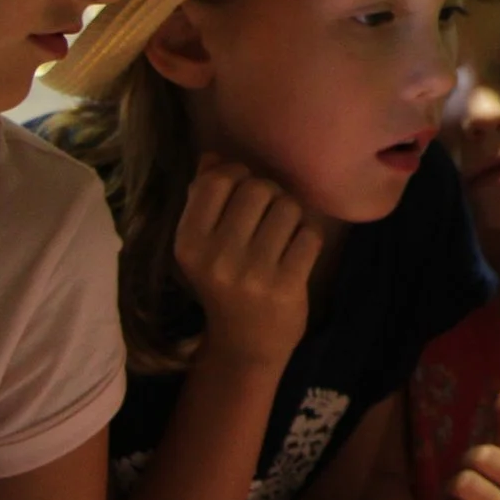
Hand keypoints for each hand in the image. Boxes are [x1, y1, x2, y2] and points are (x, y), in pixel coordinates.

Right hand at [175, 157, 321, 367]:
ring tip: (282, 237)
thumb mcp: (202, 245)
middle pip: (259, 188)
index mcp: (189, 242)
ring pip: (289, 207)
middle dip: (271, 196)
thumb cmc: (224, 283)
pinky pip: (310, 235)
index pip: (219, 180)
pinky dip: (308, 239)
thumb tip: (212, 156)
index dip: (239, 175)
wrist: (245, 344)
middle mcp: (216, 257)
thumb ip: (204, 198)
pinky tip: (296, 255)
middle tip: (268, 218)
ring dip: (292, 217)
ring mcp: (252, 273)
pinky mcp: (286, 286)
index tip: (244, 192)